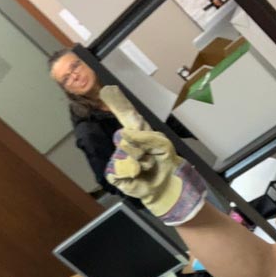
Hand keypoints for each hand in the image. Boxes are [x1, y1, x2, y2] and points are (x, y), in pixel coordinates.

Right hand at [100, 87, 207, 226]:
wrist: (168, 186)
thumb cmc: (166, 163)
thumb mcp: (162, 144)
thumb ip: (145, 135)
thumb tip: (125, 133)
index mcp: (138, 132)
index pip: (125, 114)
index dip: (117, 103)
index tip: (108, 89)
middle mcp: (126, 142)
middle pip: (124, 137)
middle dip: (140, 148)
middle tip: (150, 157)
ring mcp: (120, 158)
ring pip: (122, 154)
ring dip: (139, 162)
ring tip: (146, 168)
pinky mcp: (117, 175)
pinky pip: (117, 170)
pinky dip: (130, 173)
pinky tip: (138, 176)